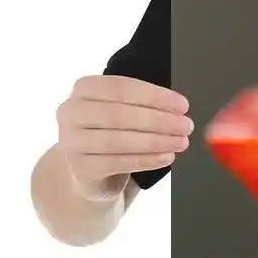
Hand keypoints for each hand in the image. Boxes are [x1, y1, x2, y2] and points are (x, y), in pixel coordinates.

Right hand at [56, 75, 192, 199]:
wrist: (92, 170)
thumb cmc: (115, 131)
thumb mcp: (125, 111)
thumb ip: (146, 105)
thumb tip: (180, 109)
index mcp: (84, 89)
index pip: (121, 87)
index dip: (155, 96)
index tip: (183, 105)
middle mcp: (70, 112)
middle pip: (119, 114)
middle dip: (159, 120)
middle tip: (186, 126)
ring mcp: (71, 142)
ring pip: (118, 140)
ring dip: (156, 141)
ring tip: (181, 142)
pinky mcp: (81, 168)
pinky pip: (118, 163)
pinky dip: (147, 160)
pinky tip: (166, 157)